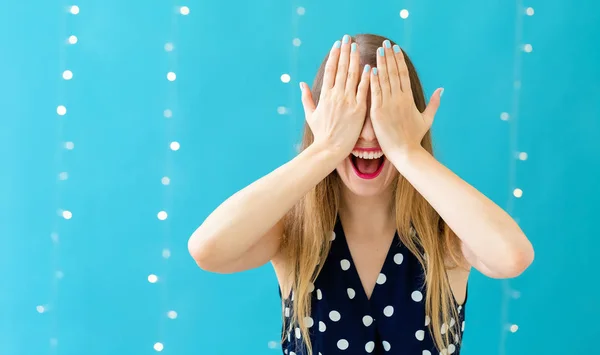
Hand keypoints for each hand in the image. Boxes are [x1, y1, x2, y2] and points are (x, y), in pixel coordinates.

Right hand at [300, 35, 370, 157]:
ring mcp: (348, 102)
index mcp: (325, 95)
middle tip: (348, 38)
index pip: (330, 70)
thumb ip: (306, 98)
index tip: (337, 45)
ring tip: (357, 47)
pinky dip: (366, 78)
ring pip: (352, 76)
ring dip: (355, 60)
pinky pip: (364, 90)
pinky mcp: (359, 110)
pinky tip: (370, 67)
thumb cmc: (321, 134)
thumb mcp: (310, 115)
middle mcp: (336, 96)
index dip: (334, 56)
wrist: (330, 149)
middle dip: (345, 52)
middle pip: (341, 68)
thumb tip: (302, 84)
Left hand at [369, 40, 442, 156]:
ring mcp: (388, 104)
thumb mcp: (427, 119)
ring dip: (381, 63)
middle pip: (394, 73)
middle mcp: (399, 98)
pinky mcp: (378, 112)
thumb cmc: (414, 138)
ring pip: (384, 79)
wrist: (405, 152)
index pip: (403, 74)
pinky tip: (371, 69)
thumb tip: (441, 89)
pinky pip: (375, 92)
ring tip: (378, 51)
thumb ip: (434, 103)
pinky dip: (373, 80)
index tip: (395, 49)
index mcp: (409, 98)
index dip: (399, 60)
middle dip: (389, 57)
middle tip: (385, 44)